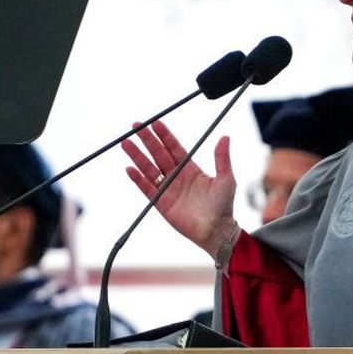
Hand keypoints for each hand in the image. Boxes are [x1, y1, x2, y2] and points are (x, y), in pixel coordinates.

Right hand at [121, 120, 237, 260]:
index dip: (164, 135)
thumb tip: (225, 137)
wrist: (216, 230)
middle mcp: (177, 176)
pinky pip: (147, 188)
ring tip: (126, 143)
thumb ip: (222, 159)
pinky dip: (138, 179)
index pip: (174, 147)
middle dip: (147, 139)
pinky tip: (129, 168)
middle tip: (135, 125)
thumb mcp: (226, 179)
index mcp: (191, 168)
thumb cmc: (224, 205)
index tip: (155, 122)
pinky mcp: (161, 203)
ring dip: (137, 156)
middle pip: (158, 154)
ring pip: (149, 168)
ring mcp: (168, 189)